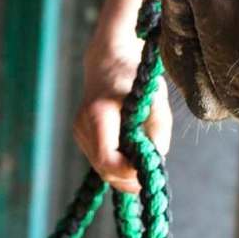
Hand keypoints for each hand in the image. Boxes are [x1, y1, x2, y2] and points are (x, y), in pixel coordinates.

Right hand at [73, 30, 172, 194]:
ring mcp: (79, 131)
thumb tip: (156, 159)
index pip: (107, 159)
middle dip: (128, 178)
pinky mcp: (81, 135)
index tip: (148, 171)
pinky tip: (130, 155)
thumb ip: (159, 130)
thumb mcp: (155, 99)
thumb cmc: (135, 76)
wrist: (109, 59)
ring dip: (122, 172)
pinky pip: (99, 159)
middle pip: (103, 169)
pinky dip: (115, 164)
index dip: (128, 172)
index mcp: (98, 114)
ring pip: (100, 168)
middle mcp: (83, 125)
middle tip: (150, 175)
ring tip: (142, 163)